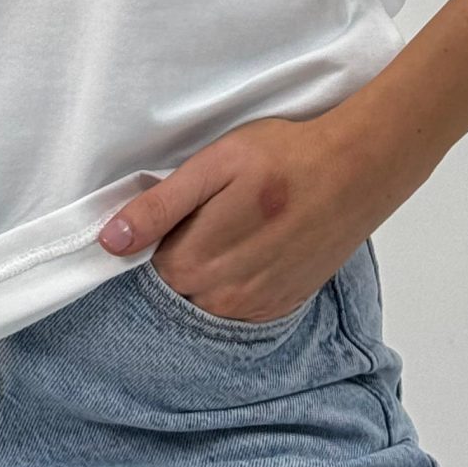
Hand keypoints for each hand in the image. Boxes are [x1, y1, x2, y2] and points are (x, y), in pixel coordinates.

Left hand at [96, 99, 418, 322]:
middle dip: (180, 254)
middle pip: (175, 287)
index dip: (152, 238)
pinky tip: (253, 247)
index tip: (172, 212)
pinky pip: (239, 308)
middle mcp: (224, 298)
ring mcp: (257, 307)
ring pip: (206, 301)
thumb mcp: (211, 167)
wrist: (356, 170)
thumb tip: (110, 242)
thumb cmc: (283, 158)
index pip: (145, 268)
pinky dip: (237, 283)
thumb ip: (159, 208)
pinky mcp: (283, 306)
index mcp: (197, 262)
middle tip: (207, 214)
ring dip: (208, 271)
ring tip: (233, 227)